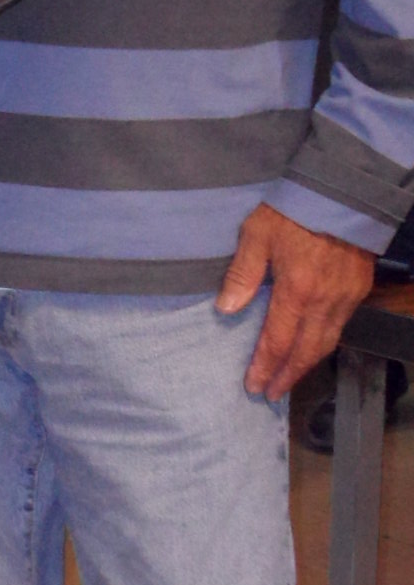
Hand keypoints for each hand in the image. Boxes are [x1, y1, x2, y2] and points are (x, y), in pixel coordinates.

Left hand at [216, 203, 375, 398]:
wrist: (342, 191)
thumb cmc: (293, 210)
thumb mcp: (257, 235)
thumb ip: (242, 274)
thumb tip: (225, 309)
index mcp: (297, 291)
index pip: (278, 341)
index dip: (265, 366)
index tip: (254, 386)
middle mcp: (325, 301)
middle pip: (306, 351)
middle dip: (288, 376)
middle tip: (272, 394)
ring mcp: (346, 296)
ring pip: (327, 342)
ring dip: (307, 364)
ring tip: (289, 378)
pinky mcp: (359, 288)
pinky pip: (342, 325)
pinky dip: (325, 342)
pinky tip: (312, 346)